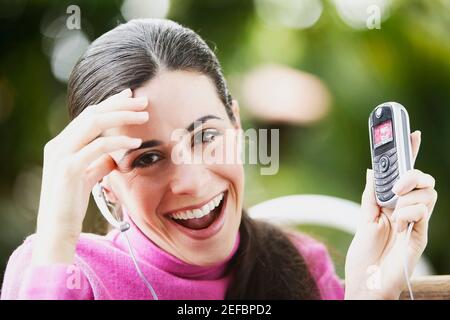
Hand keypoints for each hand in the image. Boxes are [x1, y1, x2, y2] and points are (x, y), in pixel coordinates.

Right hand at [32, 89, 148, 264]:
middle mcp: (58, 145)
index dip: (110, 103)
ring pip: (93, 123)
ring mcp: (61, 155)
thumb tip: (113, 157)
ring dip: (122, 116)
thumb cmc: (72, 204)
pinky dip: (119, 142)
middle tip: (143, 100)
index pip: (87, 115)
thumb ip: (96, 164)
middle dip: (119, 104)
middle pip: (91, 113)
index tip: (130, 96)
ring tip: (144, 116)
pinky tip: (136, 143)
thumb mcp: (86, 178)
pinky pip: (98, 147)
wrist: (57, 229)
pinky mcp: (68, 169)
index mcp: (61, 144)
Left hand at [345, 131, 437, 298]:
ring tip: (393, 211)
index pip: (404, 174)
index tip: (410, 132)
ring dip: (408, 197)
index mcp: (392, 203)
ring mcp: (416, 221)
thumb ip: (371, 194)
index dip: (409, 153)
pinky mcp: (421, 234)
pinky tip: (398, 225)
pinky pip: (423, 212)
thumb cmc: (364, 253)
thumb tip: (373, 169)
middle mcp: (406, 209)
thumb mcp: (364, 218)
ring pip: (427, 193)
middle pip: (423, 179)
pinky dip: (409, 213)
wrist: (367, 280)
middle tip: (396, 186)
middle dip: (411, 174)